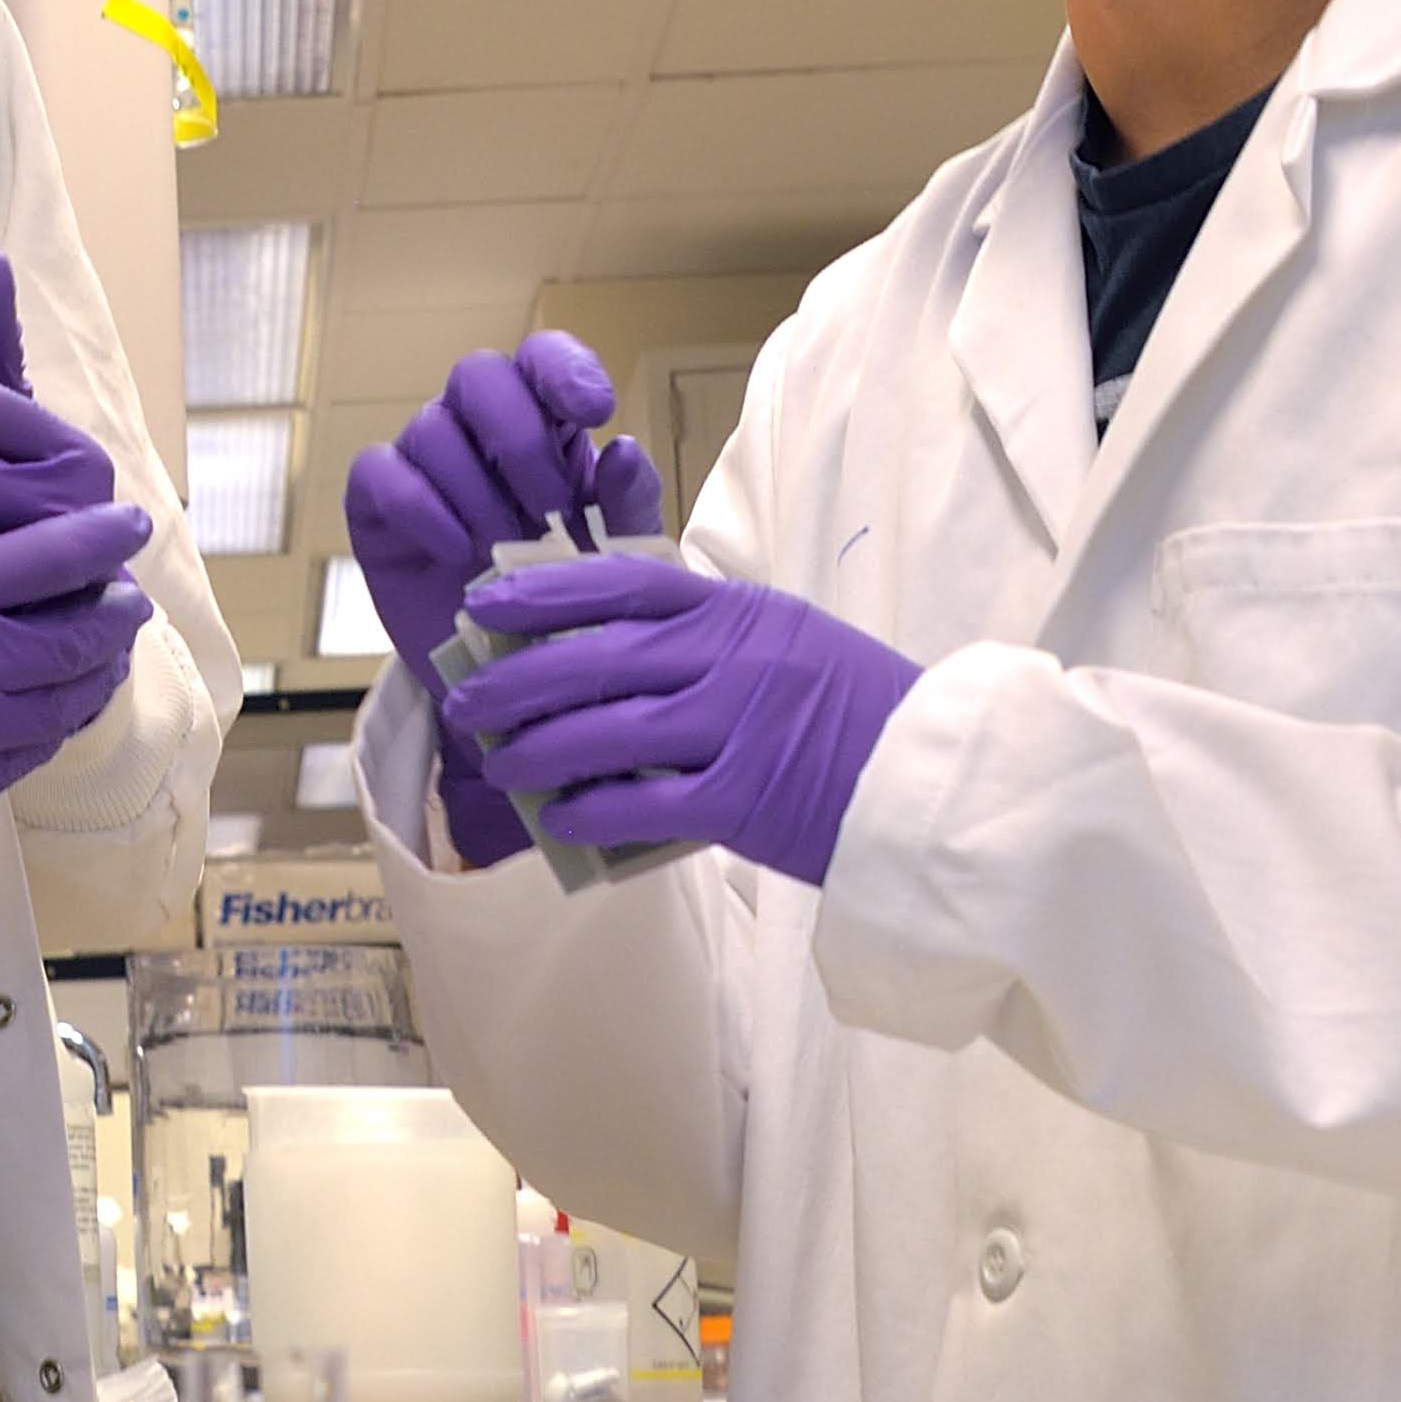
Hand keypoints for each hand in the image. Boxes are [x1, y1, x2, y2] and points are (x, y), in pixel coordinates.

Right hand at [0, 500, 156, 851]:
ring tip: (100, 654)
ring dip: (86, 678)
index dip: (98, 541)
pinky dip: (40, 732)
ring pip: (53, 715)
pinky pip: (11, 765)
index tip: (127, 523)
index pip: (47, 563)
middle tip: (126, 594)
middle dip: (108, 615)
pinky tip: (42, 712)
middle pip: (71, 646)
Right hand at [342, 337, 661, 863]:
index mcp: (545, 426)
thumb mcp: (616, 562)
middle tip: (548, 510)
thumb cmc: (567, 607)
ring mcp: (423, 464)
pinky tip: (455, 551)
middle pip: (479, 374)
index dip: (563, 369)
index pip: (542, 360)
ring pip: (433, 428)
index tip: (596, 411)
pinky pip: (381, 471)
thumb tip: (622, 449)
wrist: (510, 689)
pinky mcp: (376, 507)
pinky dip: (420, 506)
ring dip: (476, 491)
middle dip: (518, 439)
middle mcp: (477, 431)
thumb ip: (627, 506)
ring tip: (504, 553)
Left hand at [439, 553, 918, 884]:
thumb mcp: (786, 639)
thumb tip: (605, 645)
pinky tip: (557, 820)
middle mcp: (729, 659)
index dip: (543, 591)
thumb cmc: (854, 707)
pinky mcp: (743, 801)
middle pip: (593, 658)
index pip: (622, 581)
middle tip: (467, 702)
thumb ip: (706, 634)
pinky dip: (590, 811)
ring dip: (536, 751)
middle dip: (513, 680)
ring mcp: (735, 727)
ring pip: (605, 731)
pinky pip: (642, 804)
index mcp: (736, 611)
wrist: (933, 776)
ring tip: (498, 765)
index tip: (483, 603)